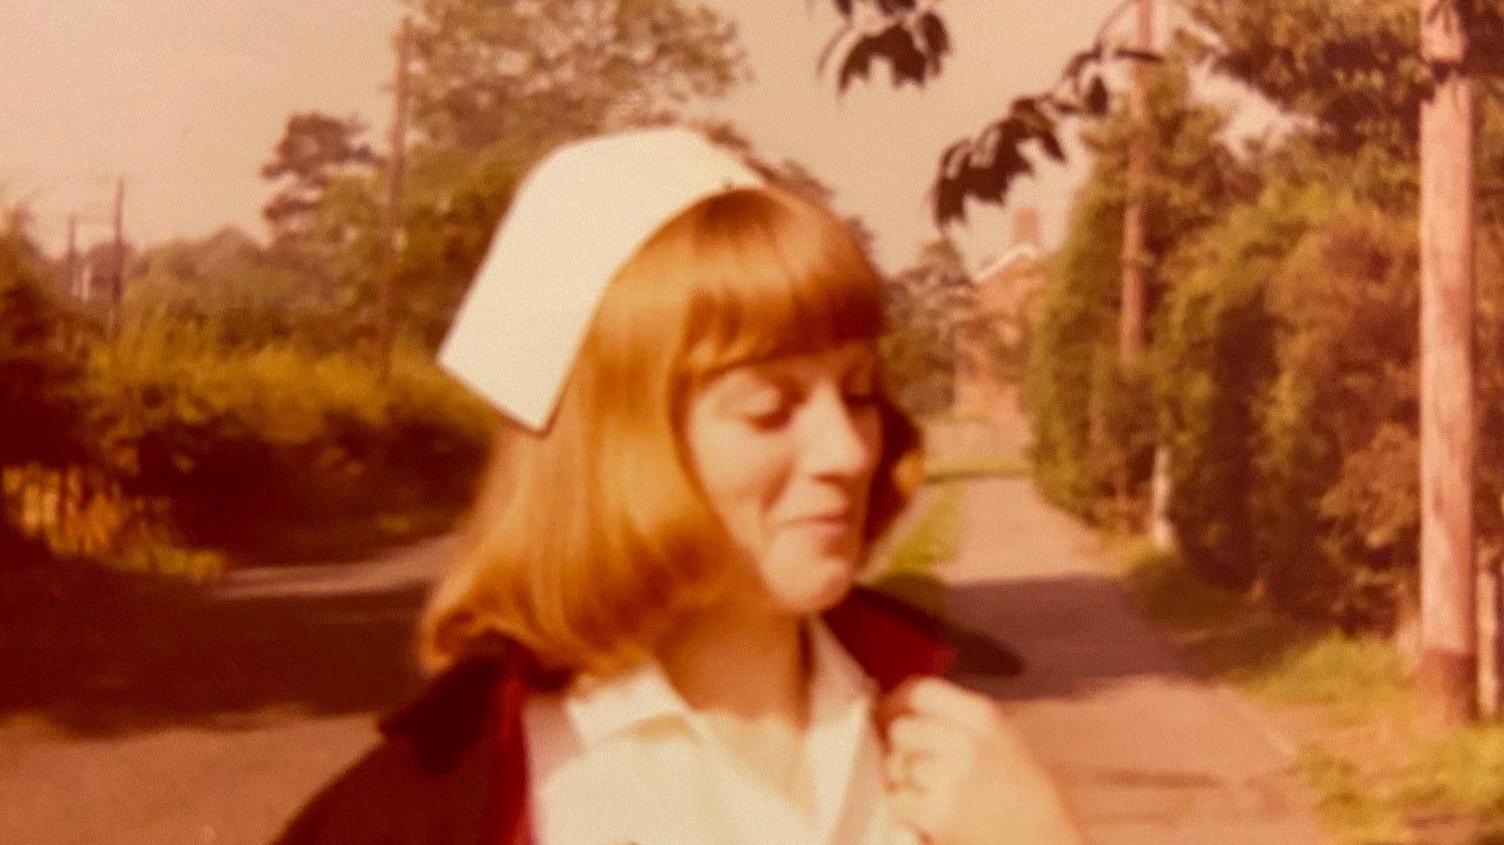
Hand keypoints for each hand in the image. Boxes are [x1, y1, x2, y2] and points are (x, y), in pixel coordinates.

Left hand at [879, 677, 1084, 844]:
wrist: (1043, 834)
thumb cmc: (1017, 785)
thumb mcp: (995, 733)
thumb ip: (951, 715)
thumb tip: (895, 706)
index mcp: (981, 715)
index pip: (919, 691)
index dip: (896, 702)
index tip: (891, 714)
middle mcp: (964, 741)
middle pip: (900, 729)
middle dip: (901, 746)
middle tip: (917, 761)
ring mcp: (950, 779)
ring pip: (895, 765)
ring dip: (903, 778)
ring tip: (931, 788)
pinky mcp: (938, 814)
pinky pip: (898, 798)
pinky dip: (907, 807)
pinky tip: (930, 809)